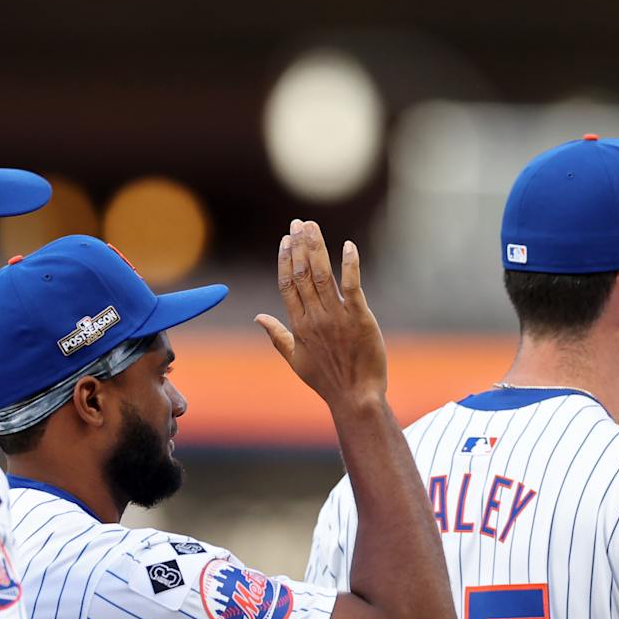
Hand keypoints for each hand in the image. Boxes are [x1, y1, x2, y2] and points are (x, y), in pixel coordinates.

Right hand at [256, 220, 388, 406]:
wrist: (356, 396)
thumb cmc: (327, 381)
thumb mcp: (296, 360)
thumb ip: (277, 336)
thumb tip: (258, 318)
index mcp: (298, 325)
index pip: (287, 284)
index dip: (286, 259)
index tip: (286, 239)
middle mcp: (314, 317)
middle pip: (302, 273)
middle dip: (300, 245)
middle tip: (300, 222)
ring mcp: (336, 317)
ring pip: (322, 275)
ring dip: (317, 248)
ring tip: (313, 226)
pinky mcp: (359, 318)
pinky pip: (352, 286)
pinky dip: (350, 265)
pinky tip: (348, 246)